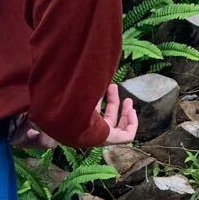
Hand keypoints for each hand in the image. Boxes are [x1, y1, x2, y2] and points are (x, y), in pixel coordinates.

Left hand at [8, 81, 137, 148]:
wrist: (65, 118)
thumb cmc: (65, 101)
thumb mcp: (71, 87)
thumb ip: (75, 79)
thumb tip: (74, 59)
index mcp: (77, 121)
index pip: (90, 112)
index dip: (99, 100)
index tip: (106, 86)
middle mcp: (87, 131)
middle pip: (104, 119)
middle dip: (113, 104)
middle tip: (114, 88)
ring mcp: (98, 137)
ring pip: (116, 127)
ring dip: (124, 112)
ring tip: (128, 100)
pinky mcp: (109, 140)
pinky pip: (126, 136)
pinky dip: (132, 124)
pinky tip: (133, 111)